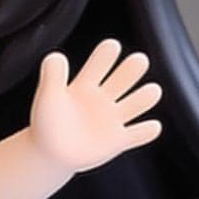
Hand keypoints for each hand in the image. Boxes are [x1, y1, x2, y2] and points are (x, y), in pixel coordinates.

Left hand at [28, 40, 162, 175]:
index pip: (100, 64)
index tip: (112, 46)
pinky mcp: (118, 140)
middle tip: (139, 60)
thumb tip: (56, 56)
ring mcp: (112, 119)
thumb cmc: (46, 123)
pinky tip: (152, 126)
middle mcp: (103, 99)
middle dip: (132, 69)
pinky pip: (138, 134)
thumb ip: (52, 75)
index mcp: (86, 85)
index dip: (106, 55)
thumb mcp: (47, 96)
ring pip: (136, 103)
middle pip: (123, 78)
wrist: (49, 153)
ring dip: (145, 97)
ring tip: (152, 91)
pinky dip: (147, 131)